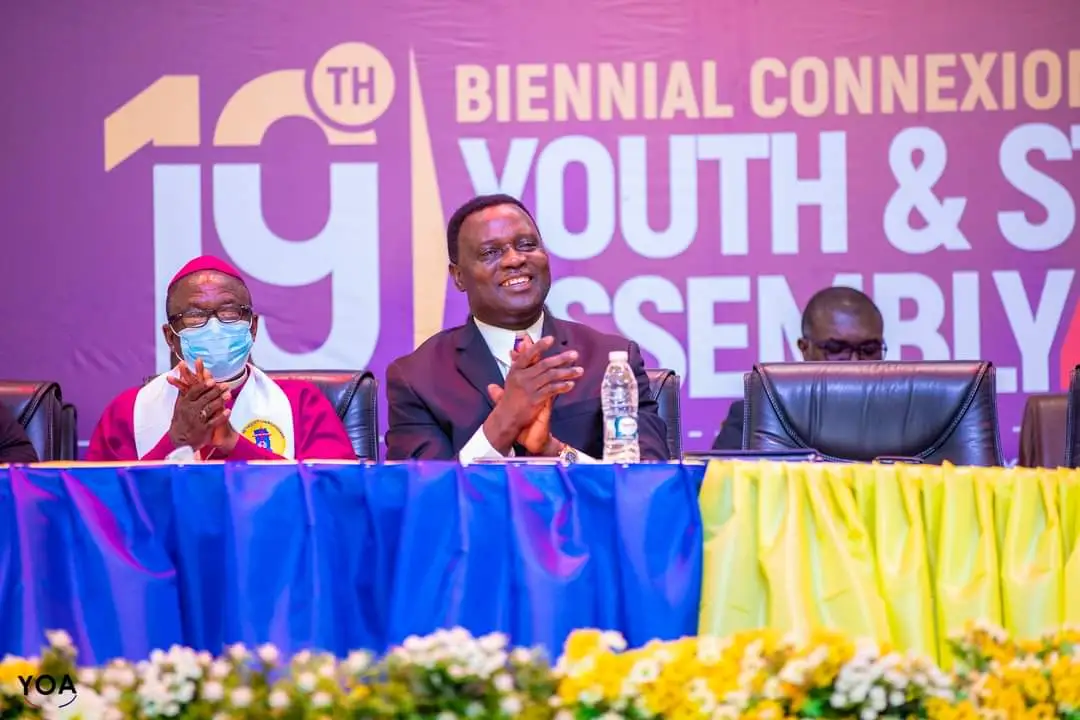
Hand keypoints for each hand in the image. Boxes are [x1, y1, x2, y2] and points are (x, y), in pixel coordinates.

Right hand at [168, 360, 235, 450]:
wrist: (180, 439)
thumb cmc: (181, 419)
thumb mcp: (179, 404)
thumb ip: (184, 390)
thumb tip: (184, 375)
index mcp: (185, 403)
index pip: (194, 392)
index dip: (203, 386)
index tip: (212, 380)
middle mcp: (190, 411)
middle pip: (204, 399)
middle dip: (215, 391)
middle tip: (225, 385)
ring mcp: (197, 420)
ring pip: (209, 409)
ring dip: (219, 401)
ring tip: (228, 395)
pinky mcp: (204, 429)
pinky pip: (214, 422)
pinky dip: (221, 416)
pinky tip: (228, 411)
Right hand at [482, 335, 581, 453]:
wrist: (507, 417)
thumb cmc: (511, 396)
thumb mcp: (513, 375)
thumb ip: (520, 358)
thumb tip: (525, 342)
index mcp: (516, 370)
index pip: (528, 354)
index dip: (540, 346)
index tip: (551, 339)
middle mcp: (522, 377)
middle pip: (545, 364)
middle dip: (561, 359)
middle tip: (575, 354)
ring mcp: (529, 389)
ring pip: (551, 377)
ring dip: (567, 372)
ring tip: (579, 370)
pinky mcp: (535, 400)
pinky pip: (551, 390)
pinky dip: (562, 387)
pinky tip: (571, 384)